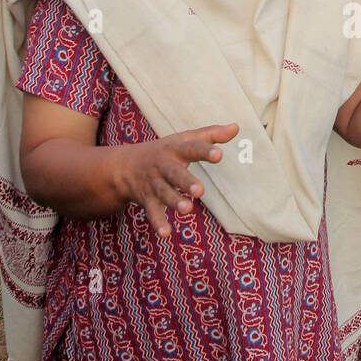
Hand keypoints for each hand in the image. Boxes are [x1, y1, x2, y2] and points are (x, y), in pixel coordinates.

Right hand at [117, 122, 238, 236]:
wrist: (124, 166)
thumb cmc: (165, 151)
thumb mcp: (185, 139)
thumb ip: (211, 135)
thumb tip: (236, 127)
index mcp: (175, 149)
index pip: (191, 148)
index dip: (205, 151)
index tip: (219, 155)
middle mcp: (164, 166)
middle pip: (175, 173)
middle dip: (186, 182)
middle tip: (200, 191)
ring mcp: (154, 184)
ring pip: (164, 193)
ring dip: (174, 201)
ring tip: (187, 209)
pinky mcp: (147, 200)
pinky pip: (152, 212)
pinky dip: (158, 223)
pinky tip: (165, 234)